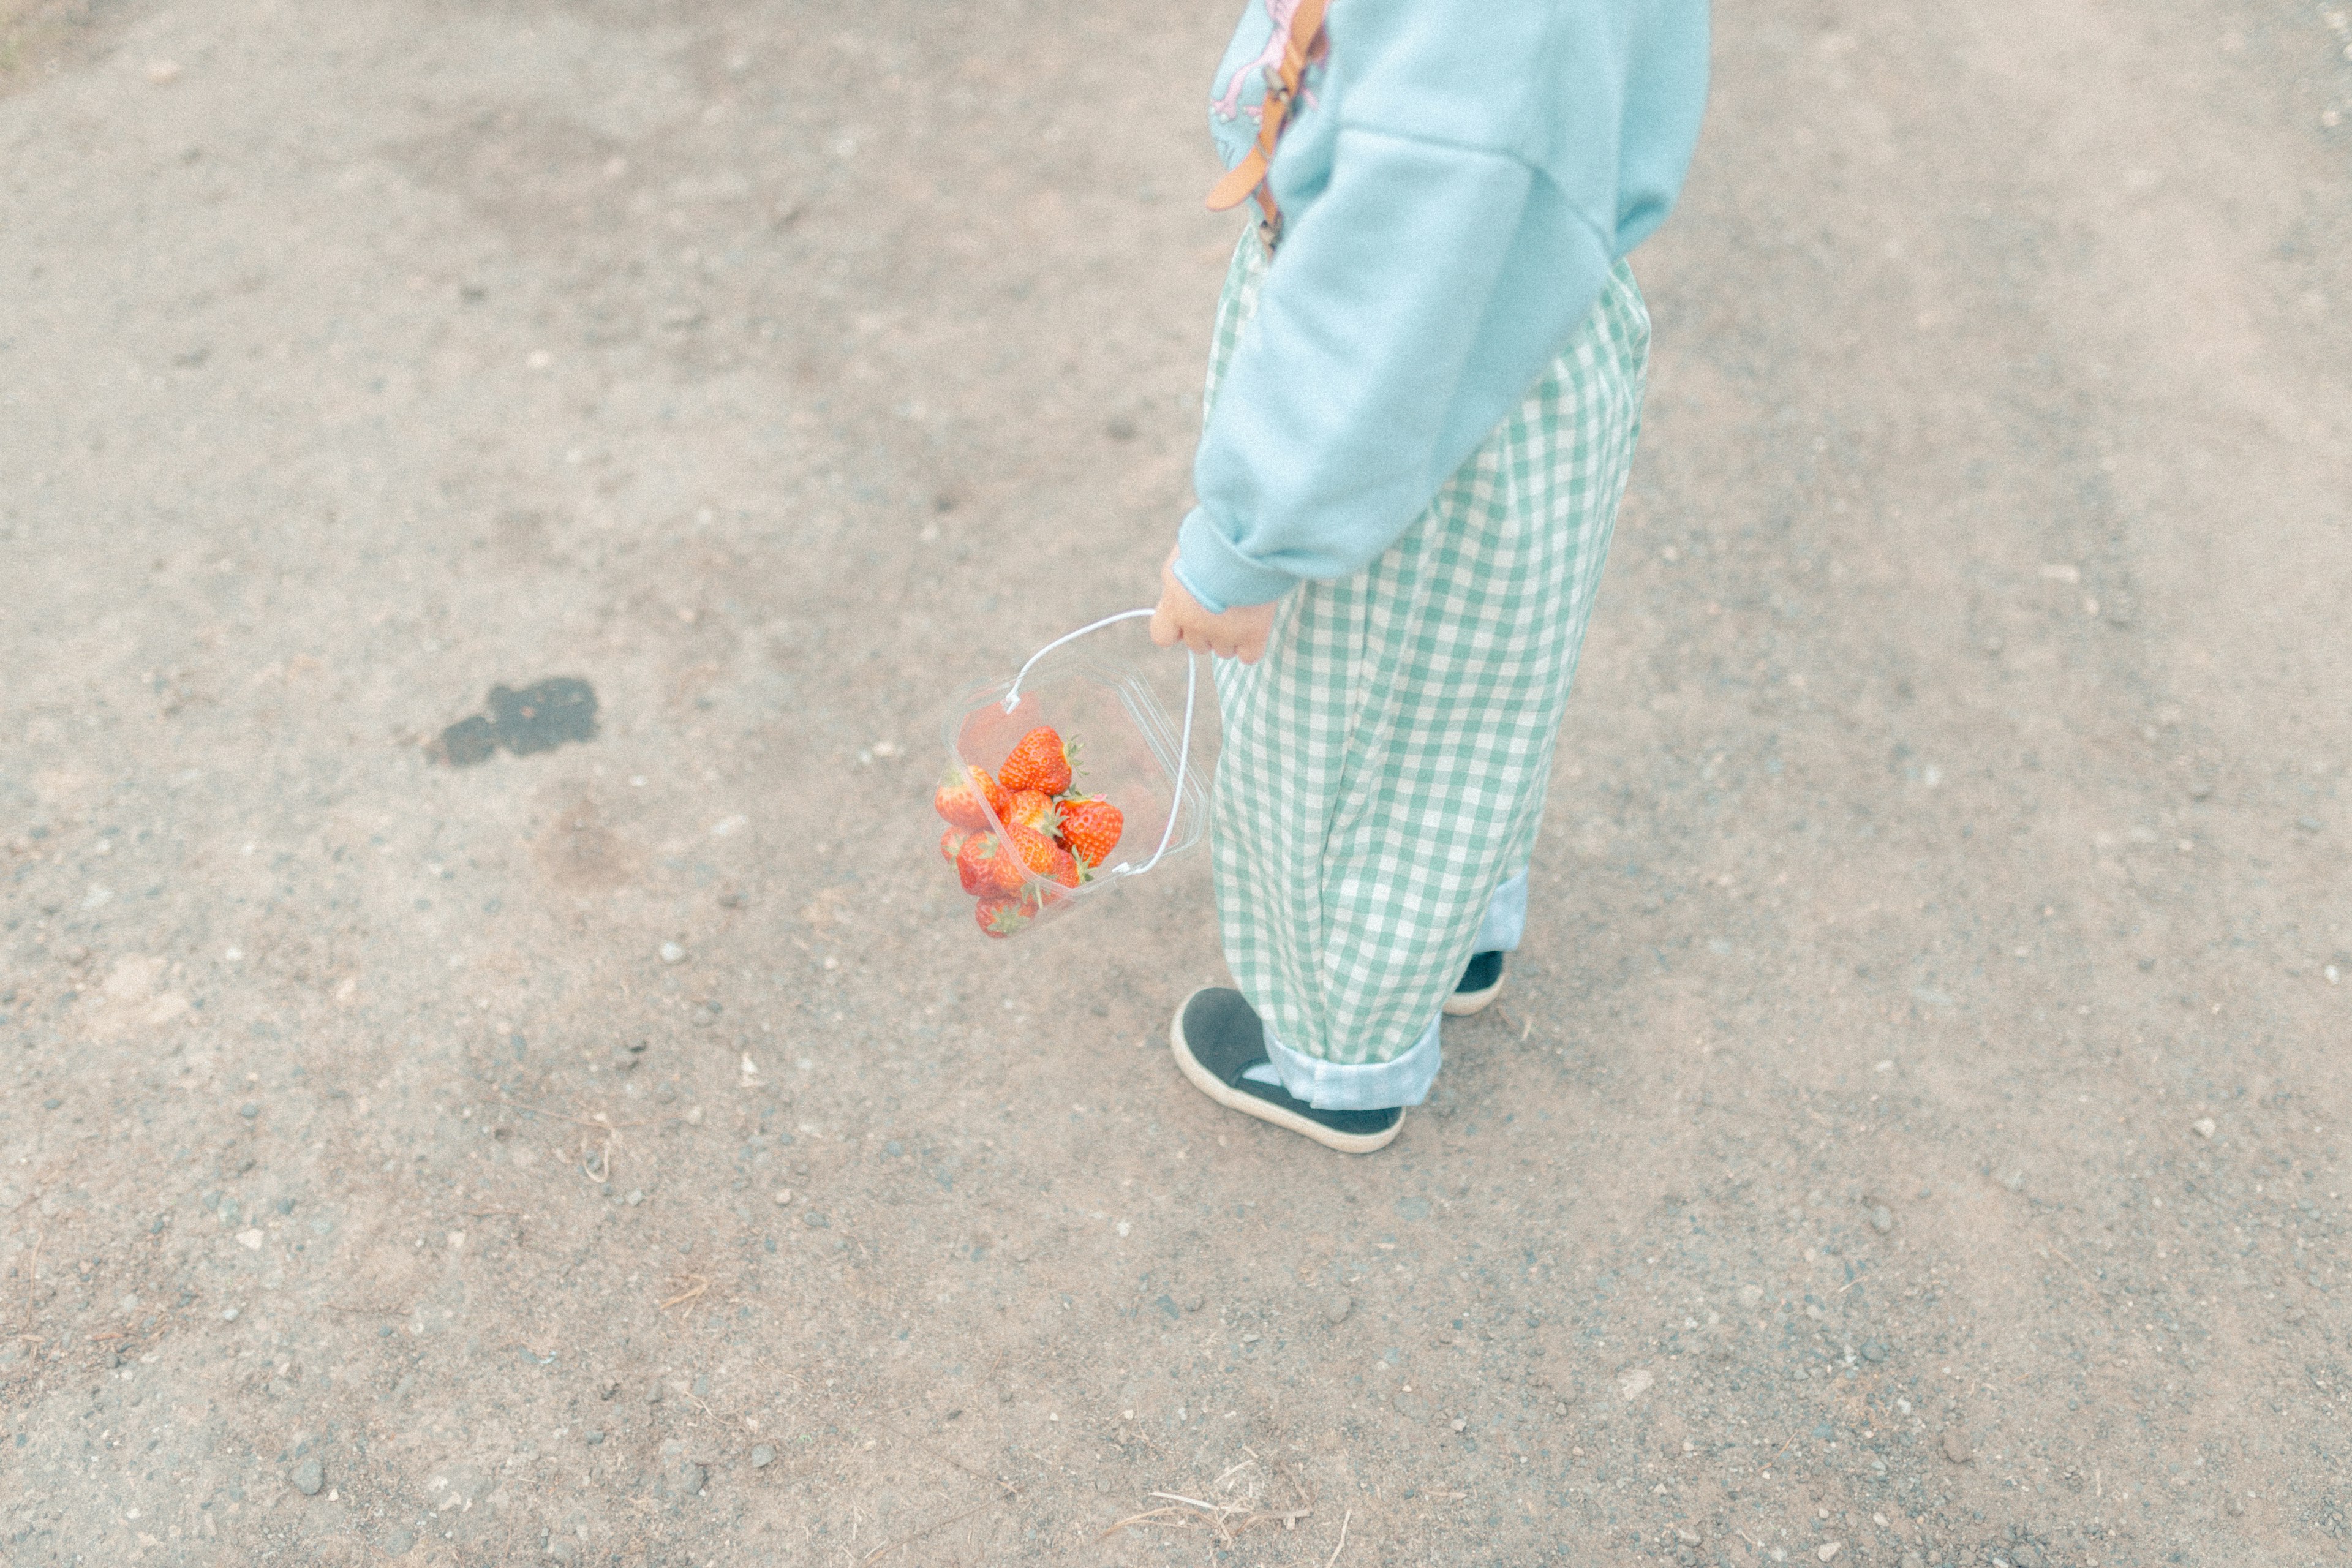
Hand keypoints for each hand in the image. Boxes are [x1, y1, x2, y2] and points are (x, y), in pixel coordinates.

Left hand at [1150, 549, 1278, 661]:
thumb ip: (1181, 578)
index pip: (1162, 635)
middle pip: (1197, 645)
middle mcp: (1195, 625)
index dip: (1175, 629)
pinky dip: (1251, 646)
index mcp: (1173, 604)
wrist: (1244, 541)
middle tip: (1223, 604)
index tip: (1187, 616)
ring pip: (1223, 651)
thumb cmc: (1212, 539)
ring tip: (1242, 608)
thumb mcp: (1183, 553)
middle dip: (1207, 630)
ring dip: (1230, 636)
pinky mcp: (1253, 635)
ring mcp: (1224, 633)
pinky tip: (1255, 625)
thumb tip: (1185, 580)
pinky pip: (1249, 656)